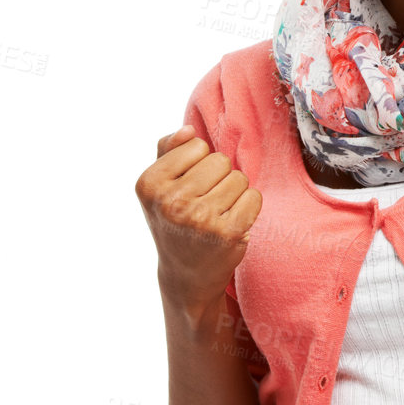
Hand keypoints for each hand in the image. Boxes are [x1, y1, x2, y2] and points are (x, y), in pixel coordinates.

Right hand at [136, 124, 261, 317]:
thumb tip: (189, 130)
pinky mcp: (228, 233)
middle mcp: (171, 201)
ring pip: (239, 178)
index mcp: (149, 184)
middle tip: (205, 202)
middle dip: (218, 177)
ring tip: (217, 213)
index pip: (196, 145)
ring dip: (234, 193)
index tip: (187, 186)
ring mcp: (200, 218)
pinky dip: (248, 207)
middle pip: (220, 160)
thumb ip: (168, 150)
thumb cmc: (174, 220)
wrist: (186, 274)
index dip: (198, 163)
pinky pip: (254, 196)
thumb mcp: (159, 186)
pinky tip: (232, 222)